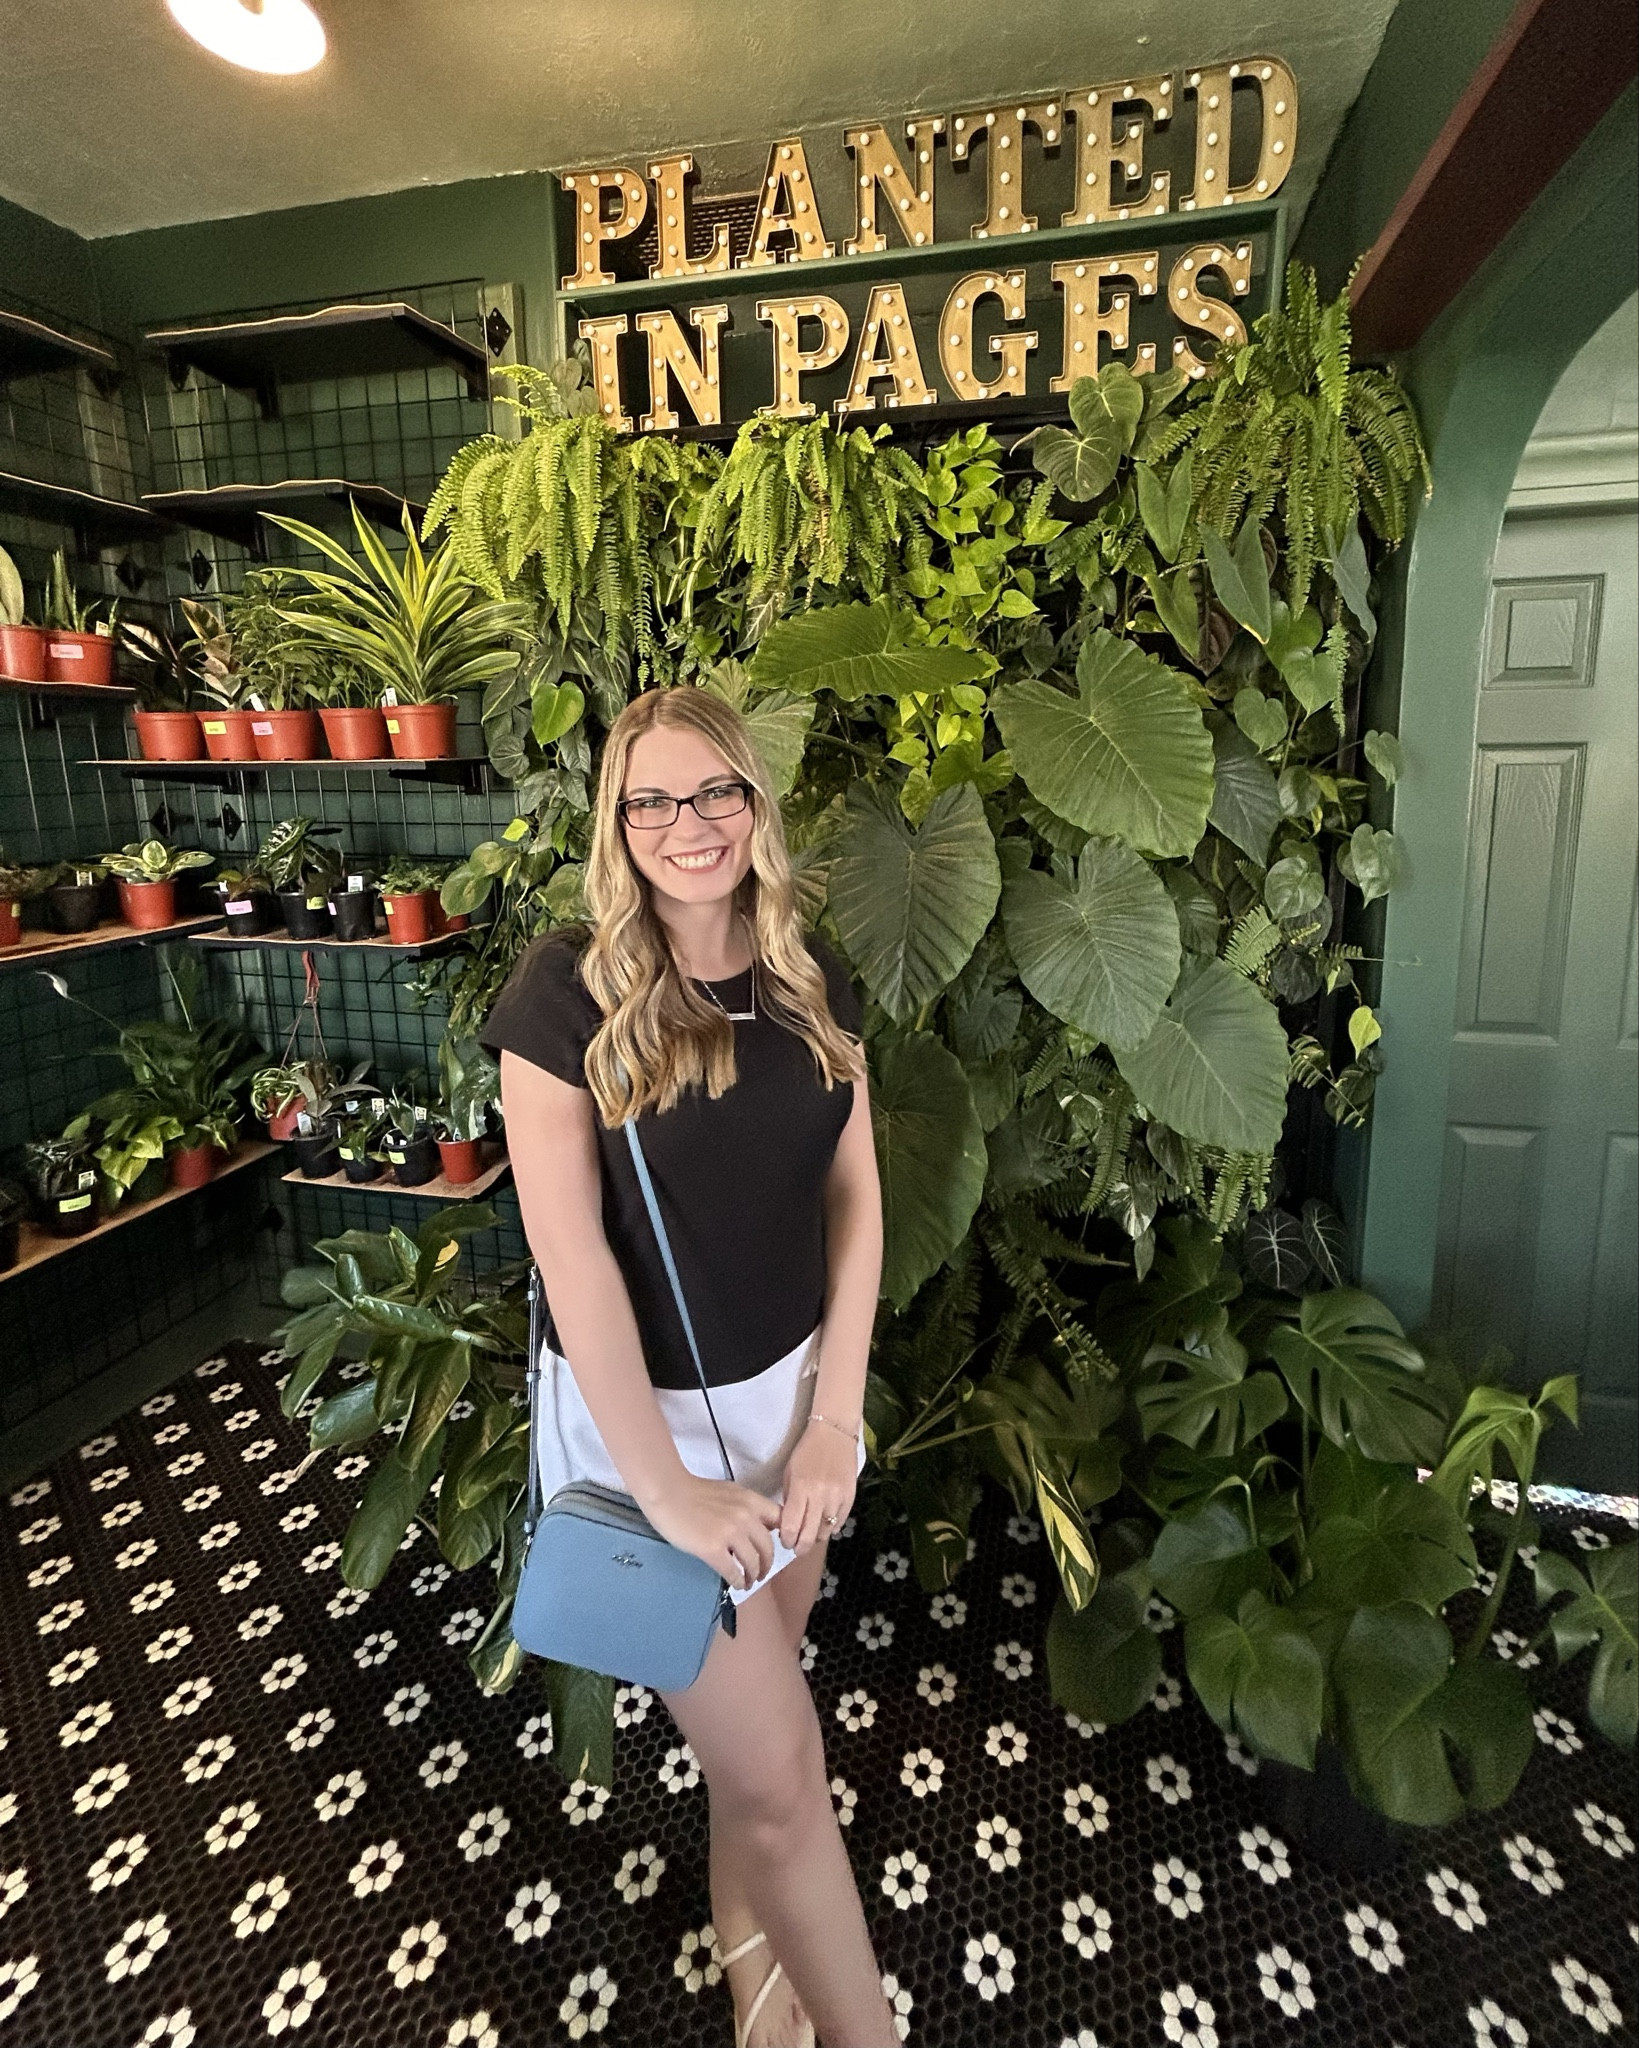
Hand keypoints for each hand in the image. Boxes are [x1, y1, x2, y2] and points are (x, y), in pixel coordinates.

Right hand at [642, 1472, 782, 1590]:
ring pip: (753, 1562)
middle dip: (767, 1564)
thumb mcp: (729, 1492)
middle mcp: (746, 1517)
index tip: (776, 1547)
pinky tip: (736, 1584)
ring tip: (749, 1581)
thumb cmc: (694, 1492)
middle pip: (768, 1547)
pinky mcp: (713, 1549)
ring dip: (753, 1575)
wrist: (668, 1493)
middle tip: (762, 1572)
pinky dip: (738, 1581)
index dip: (782, 1536)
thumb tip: (757, 1526)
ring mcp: (730, 1533)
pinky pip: (733, 1571)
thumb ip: (745, 1507)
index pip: (780, 1520)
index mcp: (751, 1500)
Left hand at [779, 1418, 858, 1553]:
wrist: (835, 1434)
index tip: (785, 1541)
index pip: (791, 1526)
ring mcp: (838, 1499)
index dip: (786, 1539)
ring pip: (825, 1533)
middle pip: (809, 1536)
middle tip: (796, 1548)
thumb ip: (789, 1500)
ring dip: (815, 1537)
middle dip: (800, 1547)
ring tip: (810, 1533)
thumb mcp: (790, 1473)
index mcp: (801, 1489)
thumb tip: (788, 1525)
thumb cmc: (807, 1452)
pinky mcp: (850, 1498)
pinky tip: (823, 1523)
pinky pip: (839, 1524)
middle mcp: (820, 1497)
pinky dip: (830, 1527)